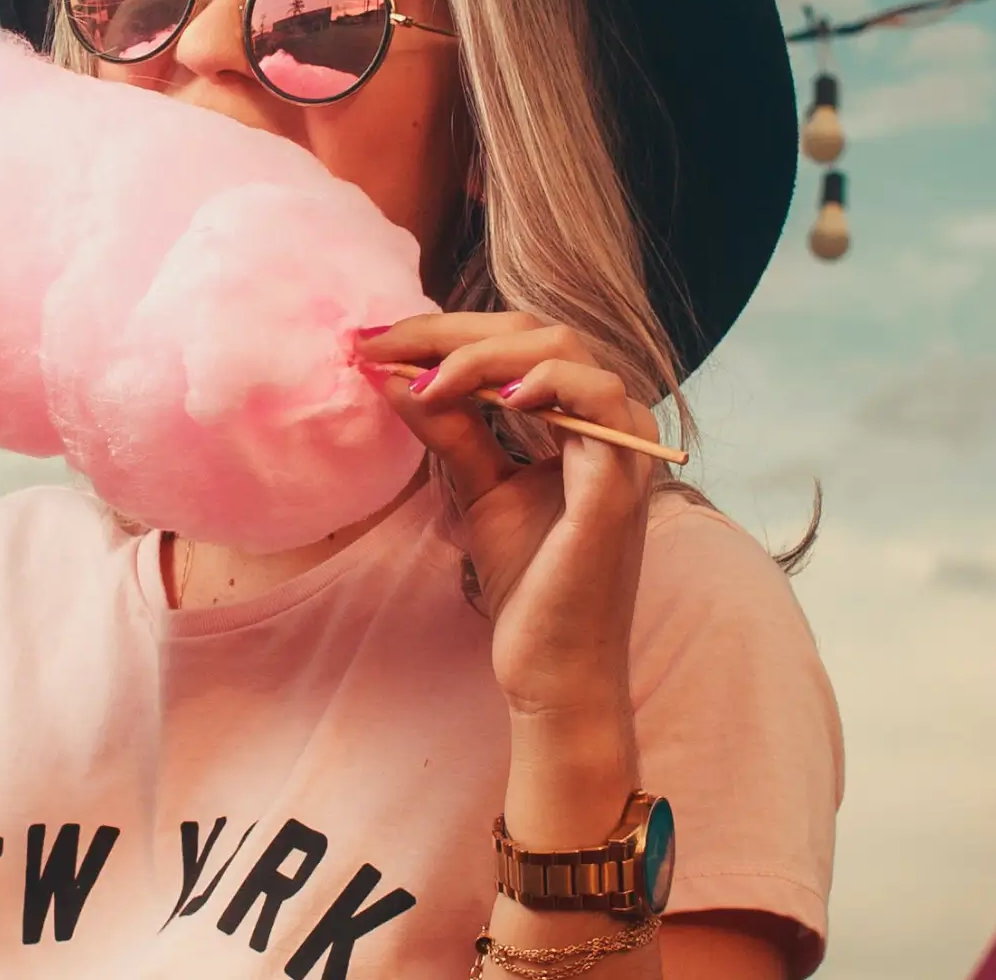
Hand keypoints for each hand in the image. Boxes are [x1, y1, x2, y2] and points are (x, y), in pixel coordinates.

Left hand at [357, 314, 659, 721]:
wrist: (551, 665)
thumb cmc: (529, 580)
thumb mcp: (477, 486)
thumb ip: (448, 426)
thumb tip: (391, 373)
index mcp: (581, 417)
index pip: (516, 342)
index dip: (443, 331)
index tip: (372, 341)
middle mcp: (611, 421)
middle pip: (536, 331)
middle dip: (449, 330)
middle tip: (378, 345)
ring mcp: (623, 447)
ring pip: (564, 349)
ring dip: (485, 352)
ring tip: (425, 378)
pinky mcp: (620, 481)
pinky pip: (597, 398)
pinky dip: (547, 381)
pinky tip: (494, 395)